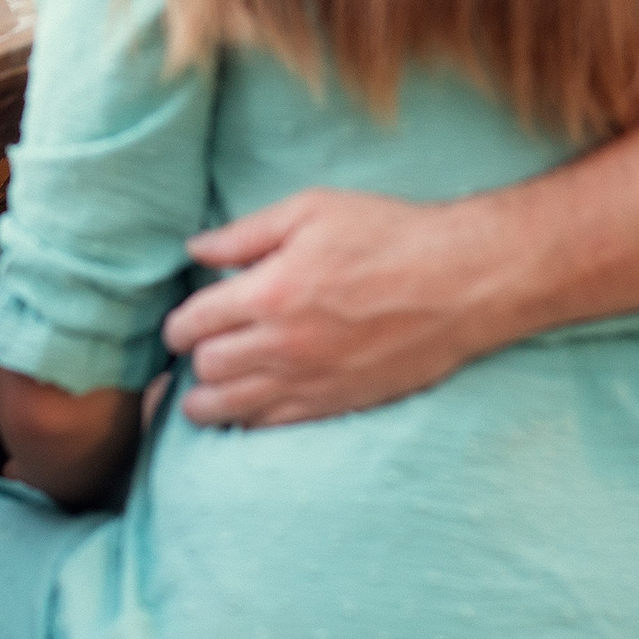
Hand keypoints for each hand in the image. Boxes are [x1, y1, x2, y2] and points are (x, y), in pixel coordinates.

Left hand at [159, 188, 525, 427]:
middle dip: (193, 358)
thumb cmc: (388, 236)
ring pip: (230, 409)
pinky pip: (273, 428)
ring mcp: (310, 381)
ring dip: (208, 400)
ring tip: (207, 390)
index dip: (178, 326)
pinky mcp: (337, 405)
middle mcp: (282, 345)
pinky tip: (249, 408)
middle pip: (205, 369)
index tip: (184, 324)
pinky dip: (250, 420)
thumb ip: (244, 234)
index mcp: (269, 292)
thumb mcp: (311, 210)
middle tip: (199, 349)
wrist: (461, 281)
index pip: (193, 323)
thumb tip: (196, 249)